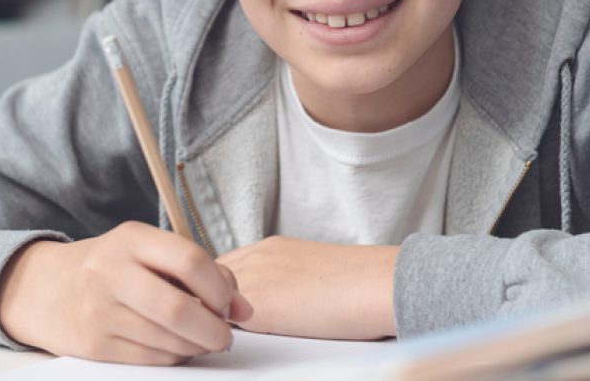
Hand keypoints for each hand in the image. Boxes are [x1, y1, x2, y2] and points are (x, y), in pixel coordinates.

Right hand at [0, 221, 252, 364]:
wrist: (45, 289)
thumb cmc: (110, 267)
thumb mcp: (145, 251)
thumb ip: (197, 270)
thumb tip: (243, 307)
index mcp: (131, 239)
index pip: (191, 261)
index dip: (221, 288)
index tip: (229, 303)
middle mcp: (111, 271)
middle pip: (179, 309)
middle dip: (214, 329)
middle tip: (223, 334)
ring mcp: (100, 310)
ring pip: (168, 341)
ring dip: (196, 346)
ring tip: (200, 339)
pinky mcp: (94, 344)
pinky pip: (151, 359)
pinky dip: (174, 357)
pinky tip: (174, 346)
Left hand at [216, 236, 396, 339]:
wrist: (379, 284)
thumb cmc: (361, 284)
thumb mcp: (314, 270)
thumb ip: (286, 279)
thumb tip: (281, 300)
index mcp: (272, 247)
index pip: (225, 266)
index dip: (220, 290)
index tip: (223, 305)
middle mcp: (258, 256)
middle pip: (209, 281)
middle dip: (210, 301)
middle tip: (217, 323)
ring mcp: (255, 277)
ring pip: (213, 299)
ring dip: (216, 316)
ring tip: (228, 336)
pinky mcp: (259, 305)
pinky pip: (225, 321)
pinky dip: (226, 332)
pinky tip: (239, 343)